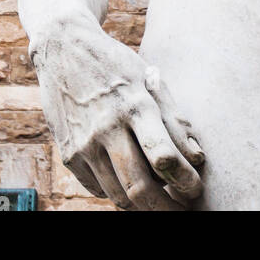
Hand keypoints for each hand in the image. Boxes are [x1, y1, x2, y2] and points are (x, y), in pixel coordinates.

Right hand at [33, 25, 203, 210]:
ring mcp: (84, 143)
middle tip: (182, 211)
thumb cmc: (115, 65)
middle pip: (140, 188)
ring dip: (142, 206)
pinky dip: (117, 192)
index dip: (185, 181)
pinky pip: (98, 189)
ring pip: (118, 195)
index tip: (196, 188)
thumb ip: (174, 119)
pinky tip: (128, 181)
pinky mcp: (68, 153)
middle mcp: (107, 127)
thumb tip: (196, 158)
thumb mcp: (149, 80)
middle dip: (166, 209)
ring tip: (159, 200)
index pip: (163, 157)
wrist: (63, 48)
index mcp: (135, 105)